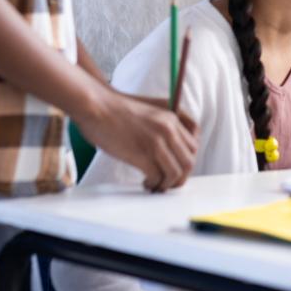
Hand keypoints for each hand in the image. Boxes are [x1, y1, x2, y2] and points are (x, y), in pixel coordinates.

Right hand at [76, 85, 199, 191]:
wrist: (96, 105)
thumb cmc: (117, 108)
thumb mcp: (150, 108)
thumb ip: (164, 122)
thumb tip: (171, 147)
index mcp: (172, 116)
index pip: (194, 144)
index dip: (186, 160)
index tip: (176, 168)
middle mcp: (168, 128)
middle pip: (189, 161)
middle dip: (180, 177)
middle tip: (168, 182)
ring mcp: (156, 141)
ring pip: (176, 172)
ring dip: (167, 184)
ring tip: (156, 185)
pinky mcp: (141, 154)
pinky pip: (157, 177)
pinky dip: (154, 185)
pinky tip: (146, 184)